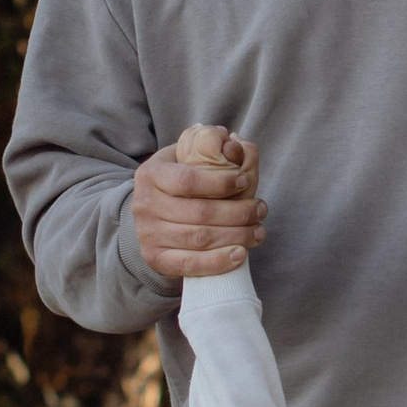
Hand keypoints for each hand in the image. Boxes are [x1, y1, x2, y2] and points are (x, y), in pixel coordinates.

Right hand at [133, 123, 265, 278]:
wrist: (150, 215)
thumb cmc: (176, 182)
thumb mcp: (183, 157)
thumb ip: (207, 147)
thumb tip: (234, 141)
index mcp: (151, 174)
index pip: (187, 180)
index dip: (220, 182)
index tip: (245, 181)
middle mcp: (145, 205)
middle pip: (199, 213)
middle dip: (238, 212)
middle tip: (260, 209)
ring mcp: (148, 235)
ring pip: (199, 239)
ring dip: (236, 236)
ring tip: (258, 231)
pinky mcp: (156, 259)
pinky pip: (189, 265)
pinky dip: (218, 262)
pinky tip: (240, 254)